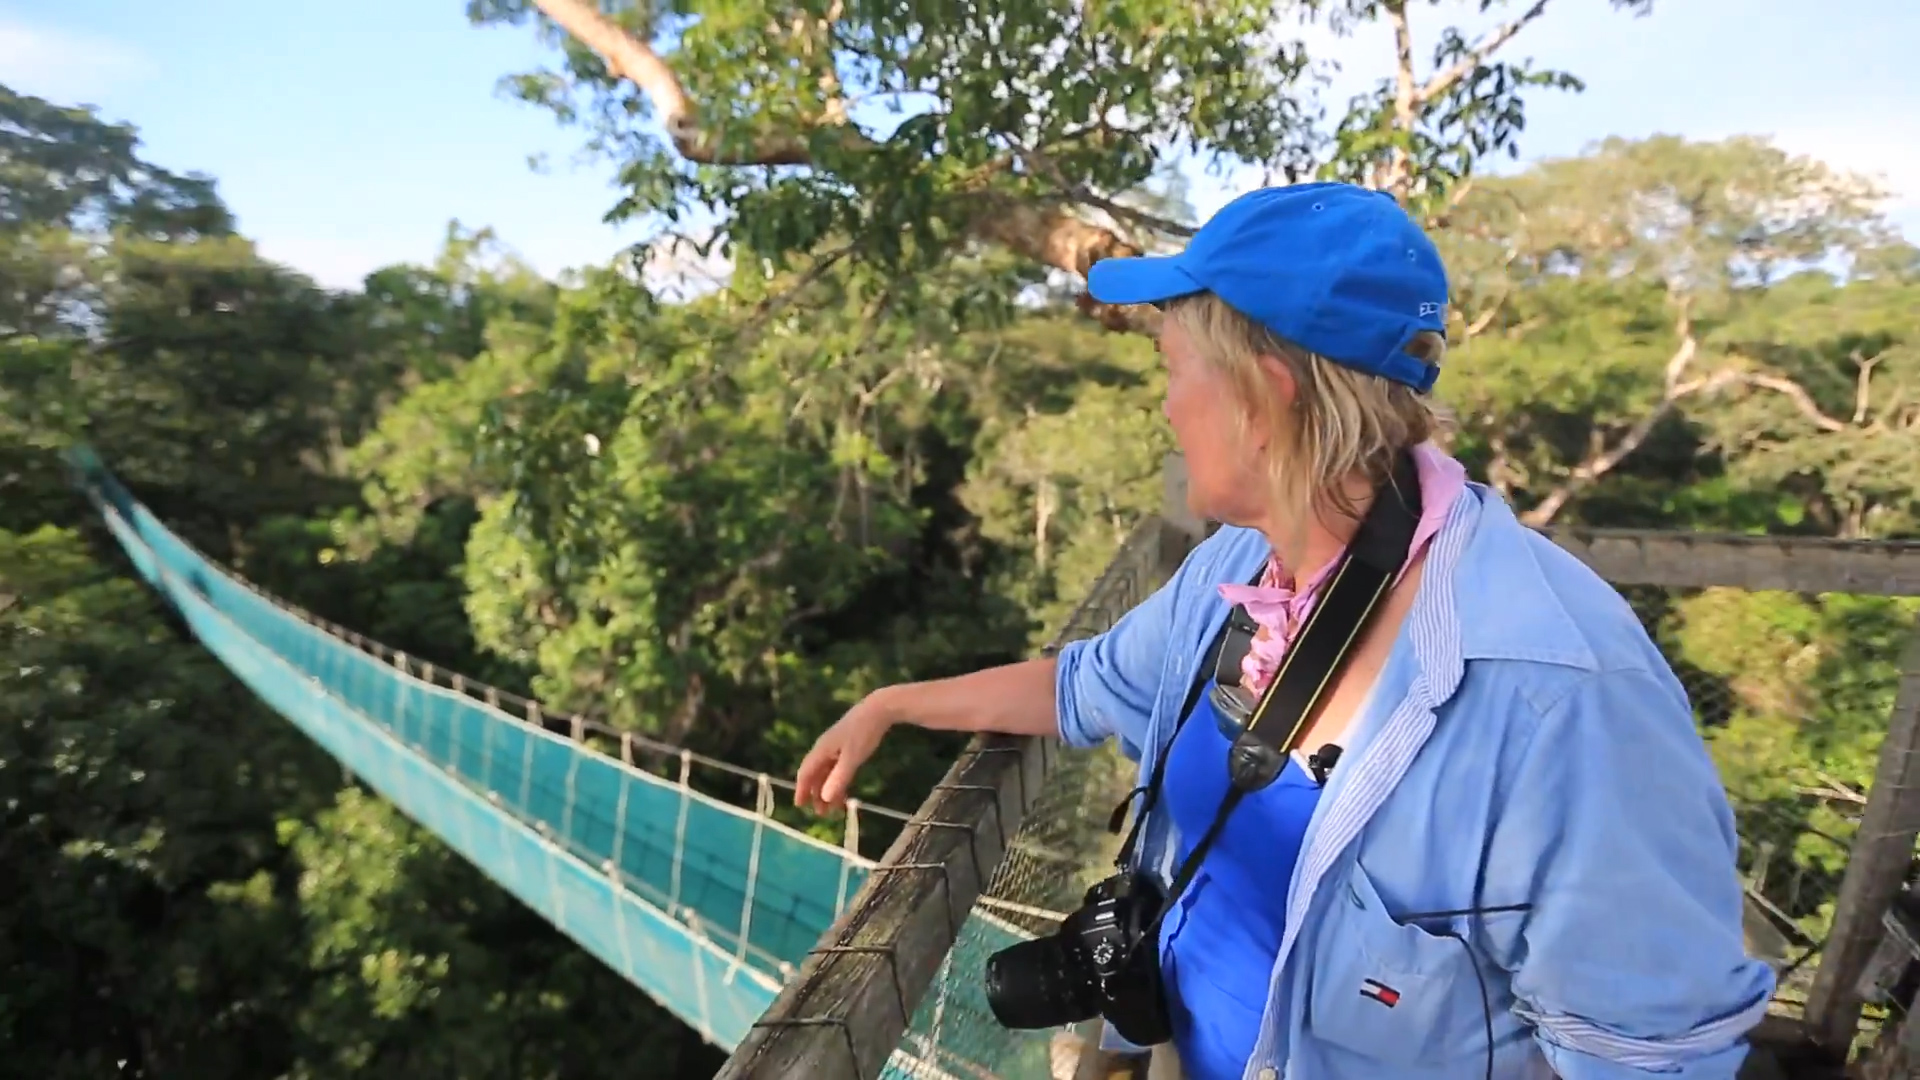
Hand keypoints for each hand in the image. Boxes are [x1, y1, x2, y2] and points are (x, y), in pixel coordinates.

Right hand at [794, 688, 900, 814]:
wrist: (879, 709)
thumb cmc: (864, 733)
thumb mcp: (853, 758)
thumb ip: (839, 778)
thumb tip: (824, 798)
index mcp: (822, 749)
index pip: (806, 772)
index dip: (801, 789)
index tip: (800, 805)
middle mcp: (825, 748)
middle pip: (815, 774)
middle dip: (816, 794)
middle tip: (821, 813)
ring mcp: (836, 746)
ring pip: (826, 772)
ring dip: (827, 789)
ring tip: (833, 808)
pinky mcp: (846, 745)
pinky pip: (836, 767)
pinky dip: (837, 780)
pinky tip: (843, 791)